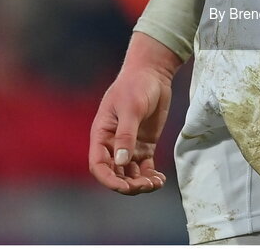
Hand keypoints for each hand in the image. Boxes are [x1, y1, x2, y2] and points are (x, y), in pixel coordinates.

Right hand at [89, 36, 178, 193]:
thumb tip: (121, 162)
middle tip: (146, 185)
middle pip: (115, 174)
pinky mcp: (144, 145)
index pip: (98, 165)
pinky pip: (144, 167)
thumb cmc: (136, 85)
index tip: (124, 187)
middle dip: (128, 185)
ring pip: (130, 174)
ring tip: (156, 183)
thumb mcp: (130, 108)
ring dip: (141, 183)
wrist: (153, 73)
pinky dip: (150, 176)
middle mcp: (113, 144)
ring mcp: (129, 146)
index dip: (108, 179)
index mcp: (102, 134)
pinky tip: (160, 179)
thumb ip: (125, 135)